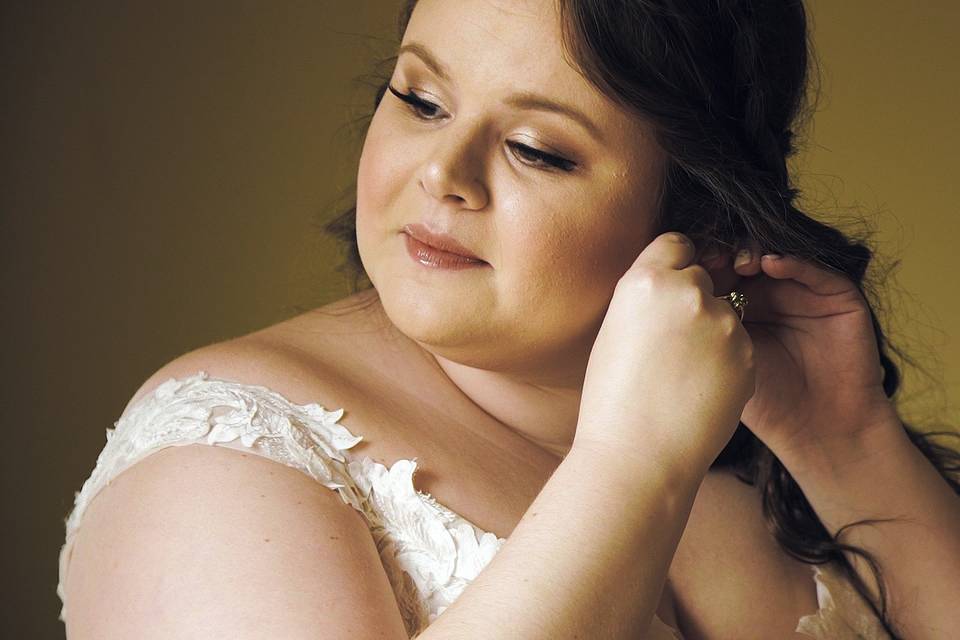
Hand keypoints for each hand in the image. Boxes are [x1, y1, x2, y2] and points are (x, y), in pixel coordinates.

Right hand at [573, 232, 754, 476]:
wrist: (639, 455)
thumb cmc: (612, 399)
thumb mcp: (614, 331)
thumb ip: (644, 299)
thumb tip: (665, 285)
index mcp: (646, 281)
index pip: (675, 244)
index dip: (672, 265)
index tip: (667, 287)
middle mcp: (688, 292)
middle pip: (701, 278)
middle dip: (690, 300)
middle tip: (668, 343)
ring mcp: (724, 323)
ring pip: (723, 313)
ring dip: (710, 333)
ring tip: (681, 375)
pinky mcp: (748, 354)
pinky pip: (738, 345)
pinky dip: (725, 361)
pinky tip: (700, 389)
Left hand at [698, 240, 895, 462]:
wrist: (818, 432)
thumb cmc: (765, 404)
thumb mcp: (722, 361)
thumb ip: (700, 328)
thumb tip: (659, 296)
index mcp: (740, 307)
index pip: (716, 271)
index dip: (698, 266)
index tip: (681, 269)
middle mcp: (772, 295)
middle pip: (742, 256)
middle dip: (723, 253)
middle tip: (707, 259)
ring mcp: (805, 293)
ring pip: (776, 254)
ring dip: (754, 252)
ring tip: (738, 264)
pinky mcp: (839, 297)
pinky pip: (816, 269)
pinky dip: (792, 261)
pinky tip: (770, 264)